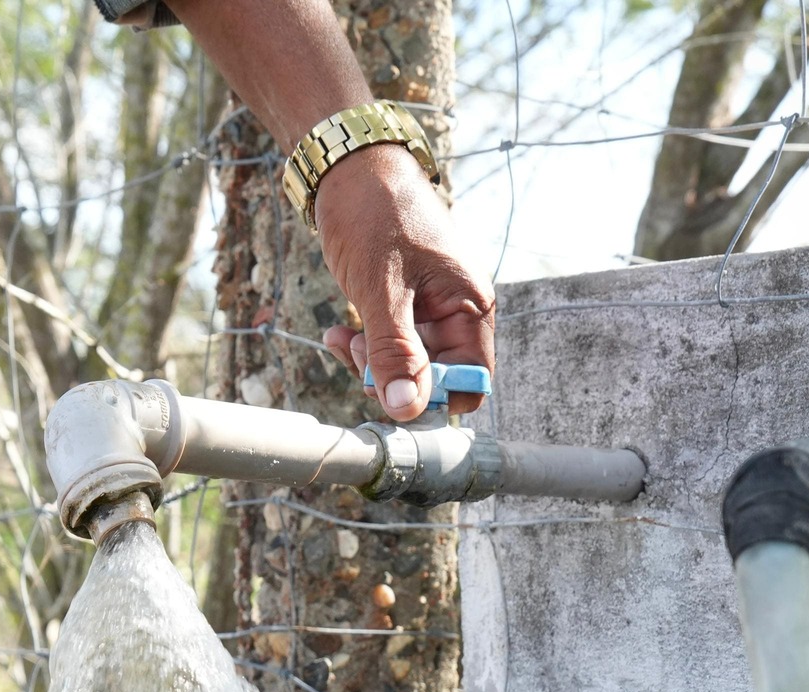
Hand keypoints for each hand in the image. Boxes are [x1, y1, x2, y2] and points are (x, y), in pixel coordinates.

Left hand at [314, 144, 493, 421]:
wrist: (350, 168)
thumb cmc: (375, 215)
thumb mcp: (382, 289)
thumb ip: (394, 351)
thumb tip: (406, 407)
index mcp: (470, 306)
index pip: (471, 381)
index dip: (434, 395)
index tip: (392, 386)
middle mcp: (457, 312)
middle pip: (435, 378)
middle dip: (393, 377)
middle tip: (358, 353)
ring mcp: (429, 310)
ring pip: (406, 365)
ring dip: (371, 362)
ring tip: (342, 338)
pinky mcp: (402, 306)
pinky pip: (388, 345)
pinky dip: (362, 346)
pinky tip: (337, 332)